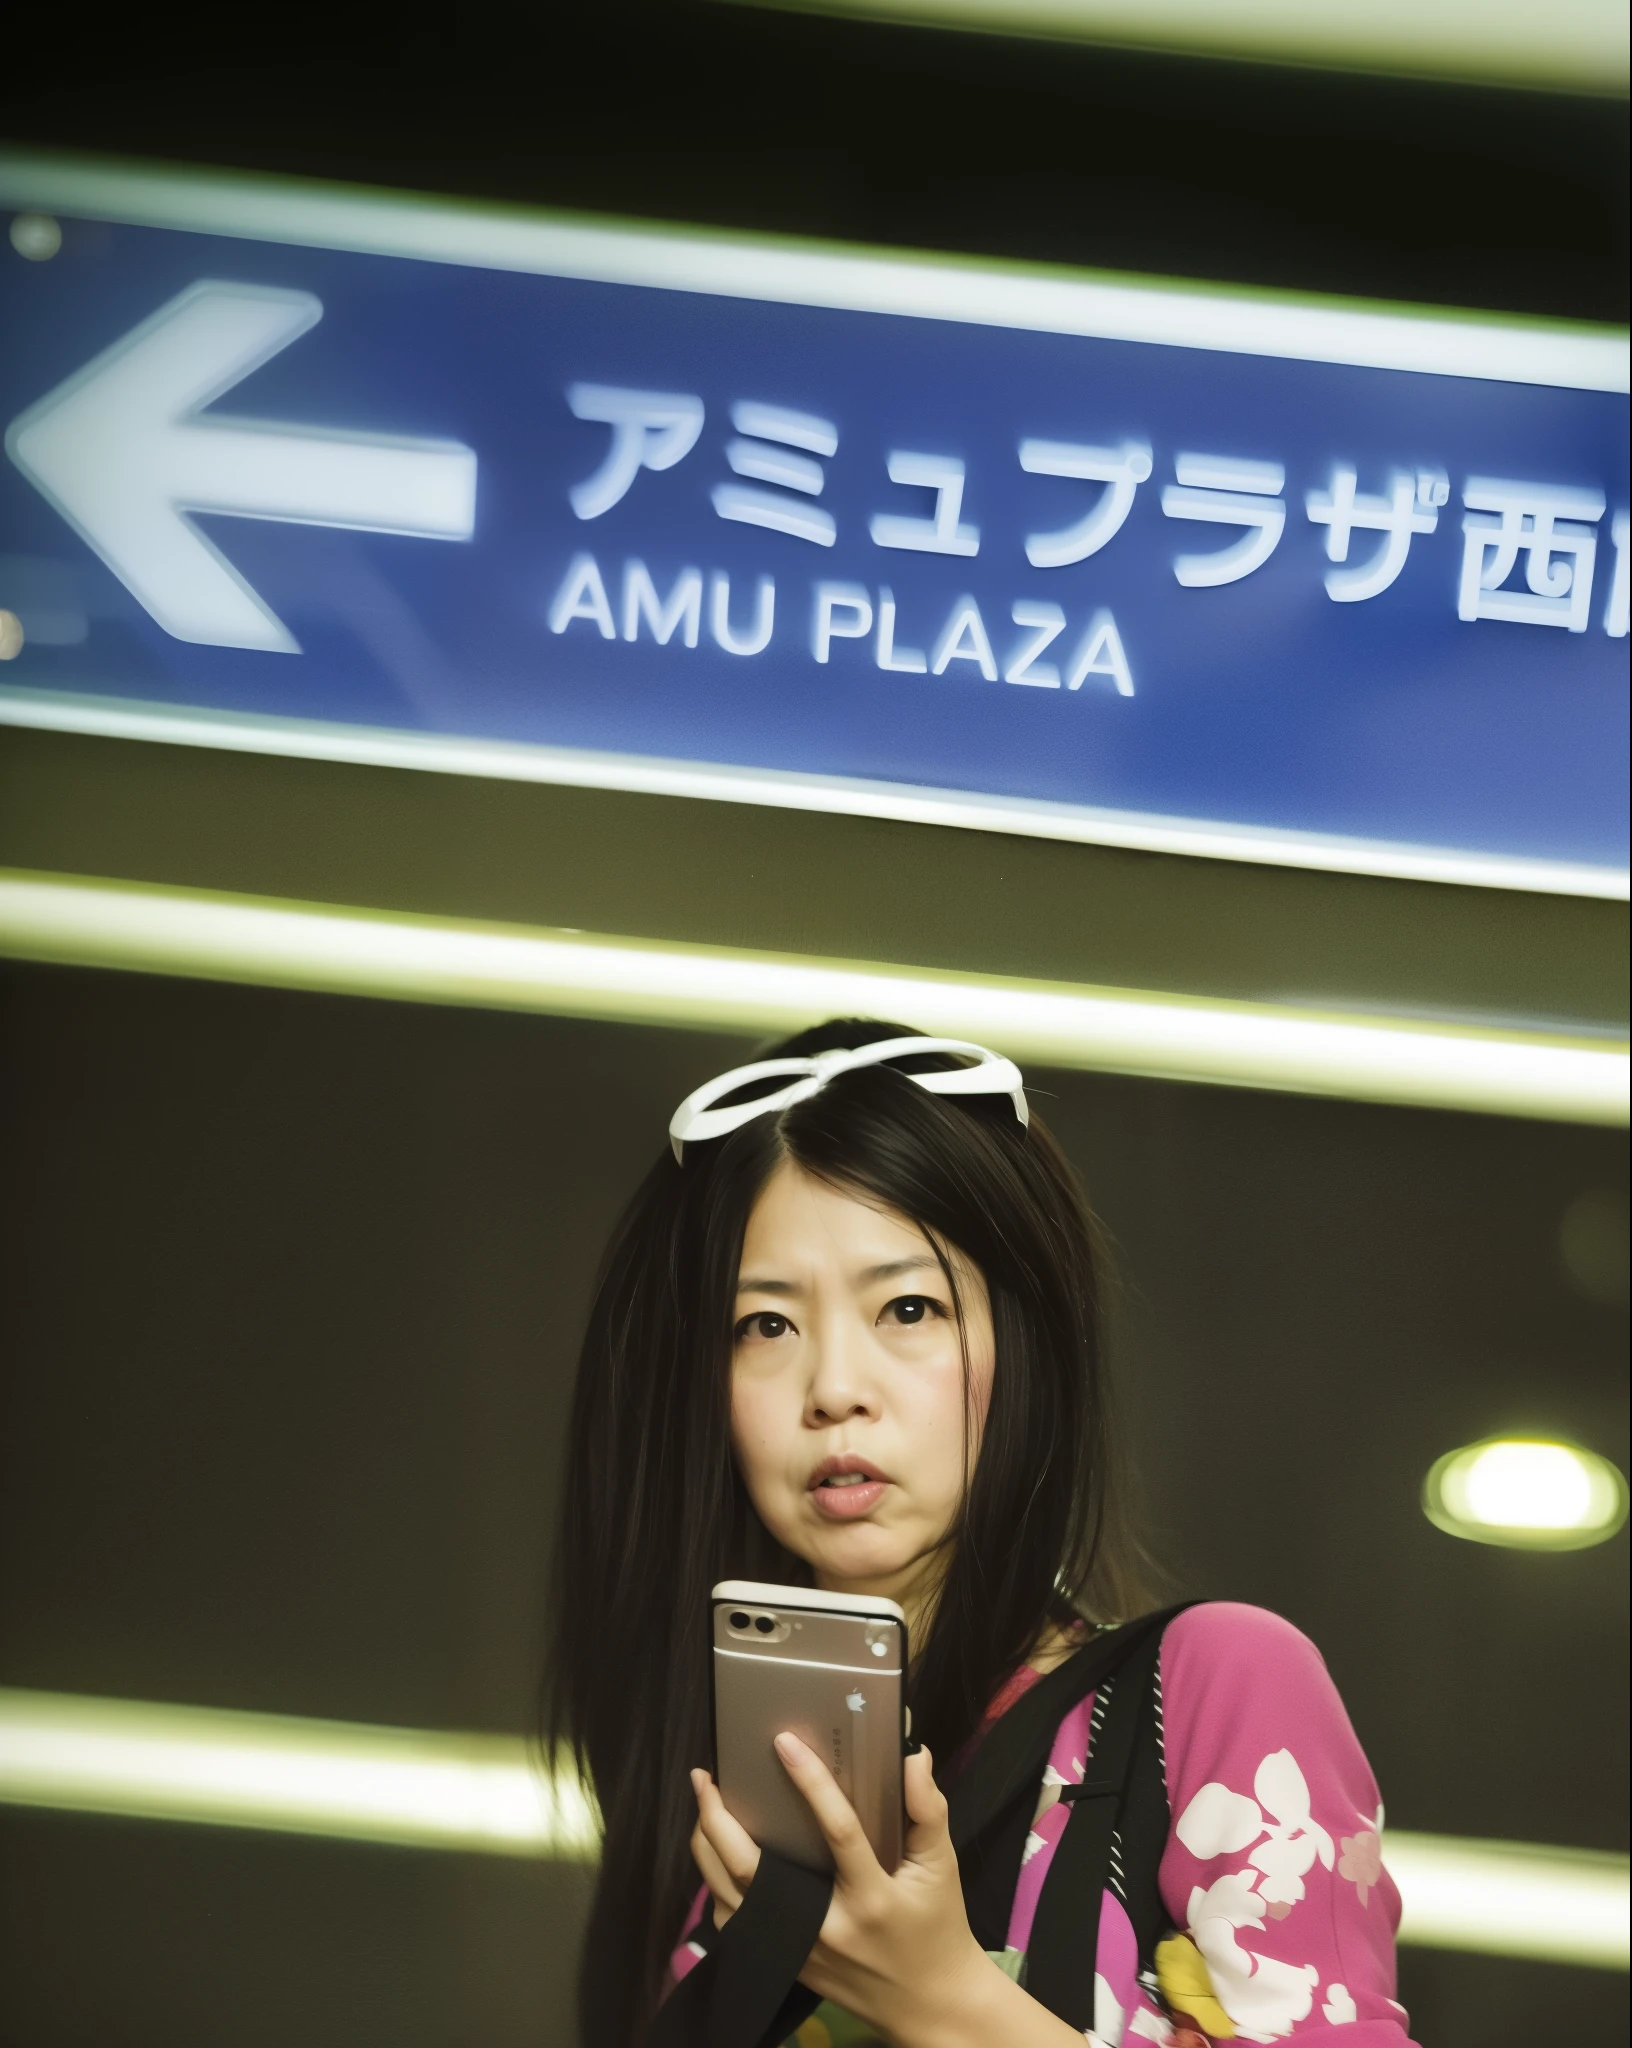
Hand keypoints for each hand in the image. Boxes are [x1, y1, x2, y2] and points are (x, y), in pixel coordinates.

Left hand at [690, 1738, 1052, 2047]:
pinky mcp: (787, 1963)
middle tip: (706, 1776)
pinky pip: (737, 1925)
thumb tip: (912, 1756)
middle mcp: (827, 1927)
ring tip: (703, 1804)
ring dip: (709, 1850)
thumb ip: (927, 1810)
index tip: (783, 1742)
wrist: (928, 2006)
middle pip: (753, 1870)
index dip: (810, 1782)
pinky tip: (715, 1856)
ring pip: (732, 1899)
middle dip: (720, 1820)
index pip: (838, 1831)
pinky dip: (717, 1888)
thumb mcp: (941, 1868)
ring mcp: (799, 1950)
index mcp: (871, 1898)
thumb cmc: (936, 1927)